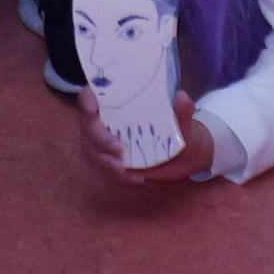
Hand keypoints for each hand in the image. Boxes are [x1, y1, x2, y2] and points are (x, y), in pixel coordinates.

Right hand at [76, 84, 215, 187]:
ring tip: (124, 170)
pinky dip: (118, 175)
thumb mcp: (186, 122)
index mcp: (121, 99)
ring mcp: (107, 139)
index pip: (93, 94)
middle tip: (120, 151)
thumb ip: (183, 111)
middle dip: (99, 139)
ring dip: (104, 160)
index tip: (93, 109)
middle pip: (88, 125)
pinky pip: (104, 168)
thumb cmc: (182, 131)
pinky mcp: (111, 159)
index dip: (87, 99)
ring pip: (91, 148)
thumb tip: (181, 96)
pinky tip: (137, 179)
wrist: (185, 156)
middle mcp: (109, 118)